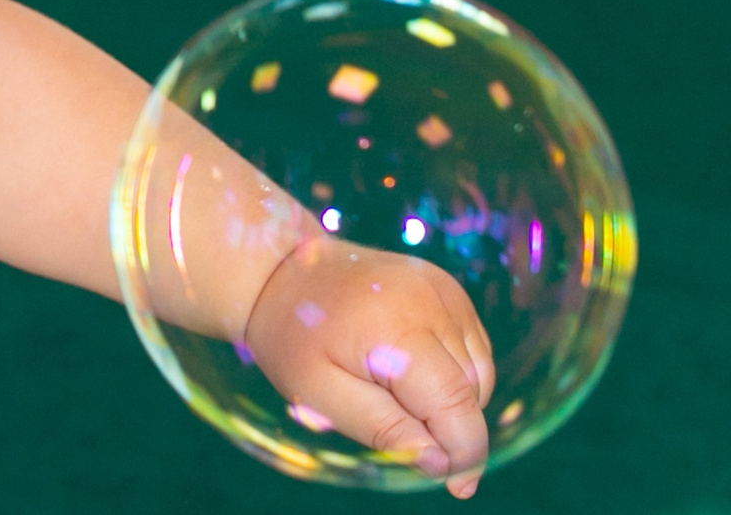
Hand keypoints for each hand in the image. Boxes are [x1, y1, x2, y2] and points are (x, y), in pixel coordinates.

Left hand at [245, 236, 496, 496]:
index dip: (462, 452)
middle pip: (470, 392)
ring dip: (451, 399)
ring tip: (391, 389)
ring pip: (478, 373)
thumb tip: (441, 464)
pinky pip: (472, 349)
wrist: (279, 270)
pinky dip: (453, 372)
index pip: (456, 403)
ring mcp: (443, 289)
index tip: (455, 487)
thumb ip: (383, 430)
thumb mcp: (321, 395)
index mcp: (397, 327)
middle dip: (447, 425)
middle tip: (390, 421)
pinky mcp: (447, 287)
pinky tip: (408, 368)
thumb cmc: (294, 339)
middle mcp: (431, 300)